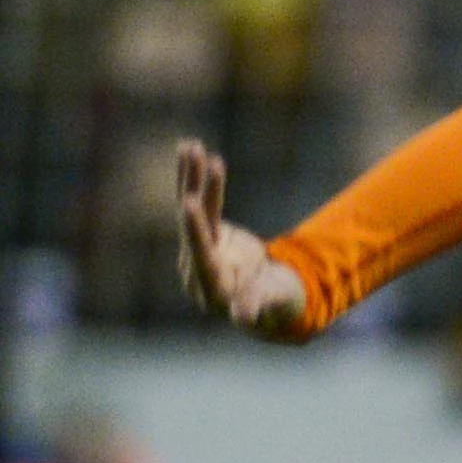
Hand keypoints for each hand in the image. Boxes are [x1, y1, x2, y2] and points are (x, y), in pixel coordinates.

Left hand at [174, 142, 310, 340]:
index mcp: (211, 286)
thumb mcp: (269, 304)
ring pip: (193, 208)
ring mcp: (198, 245)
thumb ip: (255, 306)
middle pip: (193, 227)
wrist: (262, 297)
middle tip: (190, 167)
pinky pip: (198, 199)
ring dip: (192, 176)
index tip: (189, 204)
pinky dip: (196, 176)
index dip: (196, 229)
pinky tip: (191, 149)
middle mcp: (197, 263)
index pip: (201, 253)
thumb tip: (245, 317)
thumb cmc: (270, 303)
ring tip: (191, 145)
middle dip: (193, 196)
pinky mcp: (203, 229)